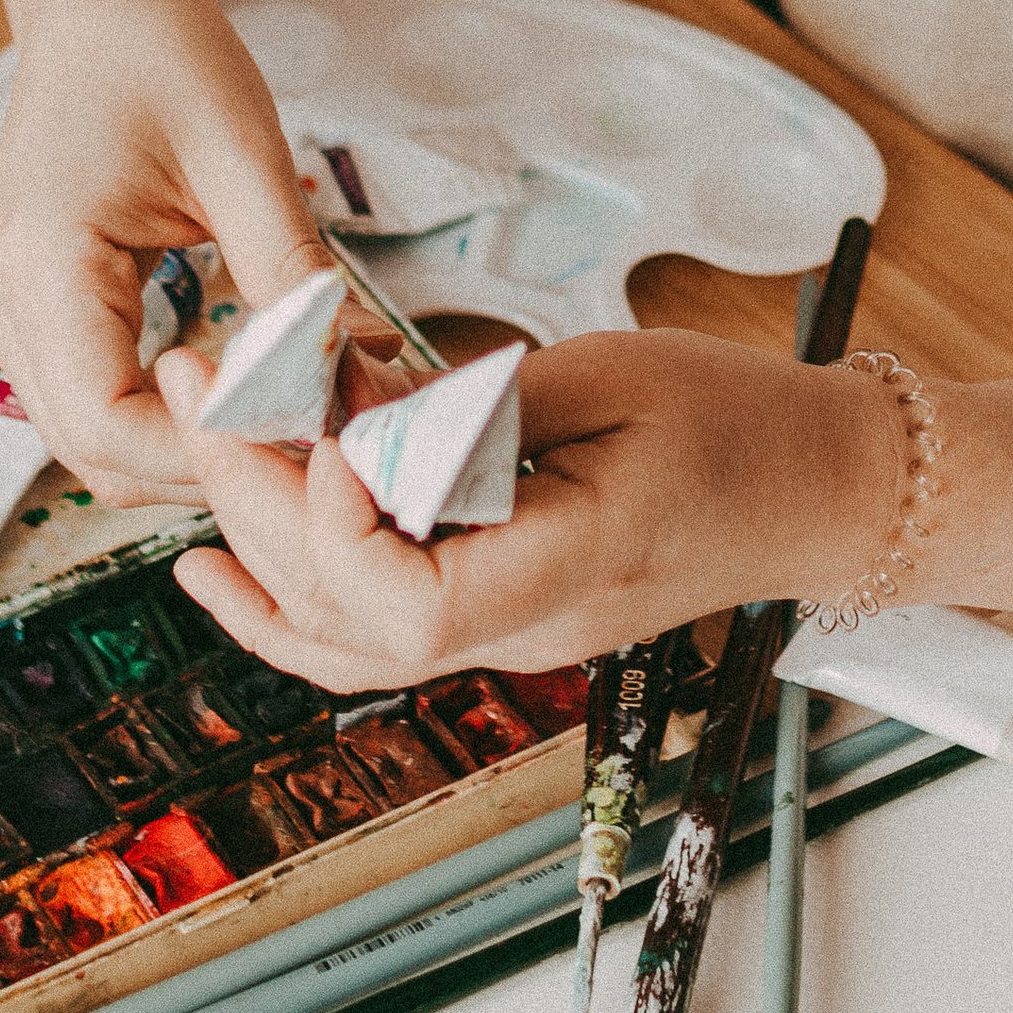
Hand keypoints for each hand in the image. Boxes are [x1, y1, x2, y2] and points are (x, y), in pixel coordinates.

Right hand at [0, 0, 392, 499]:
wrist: (103, 7)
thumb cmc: (166, 57)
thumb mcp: (242, 152)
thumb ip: (288, 268)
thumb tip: (350, 373)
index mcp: (39, 261)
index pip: (107, 423)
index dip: (208, 447)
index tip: (306, 424)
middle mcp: (2, 306)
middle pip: (96, 454)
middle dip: (210, 463)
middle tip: (318, 433)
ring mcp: (8, 318)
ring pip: (95, 445)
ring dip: (192, 449)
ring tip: (292, 411)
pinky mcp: (34, 318)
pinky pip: (98, 402)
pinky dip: (171, 416)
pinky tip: (246, 386)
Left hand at [159, 326, 903, 686]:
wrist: (815, 488)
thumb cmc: (737, 422)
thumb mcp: (612, 376)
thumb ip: (479, 410)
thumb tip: (356, 415)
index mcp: (568, 573)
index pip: (407, 608)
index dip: (333, 525)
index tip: (320, 425)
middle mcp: (523, 631)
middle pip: (344, 613)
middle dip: (252, 494)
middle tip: (203, 379)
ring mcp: (505, 635)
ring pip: (335, 632)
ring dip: (251, 535)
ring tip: (198, 430)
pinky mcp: (493, 612)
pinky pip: (363, 635)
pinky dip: (278, 600)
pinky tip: (210, 566)